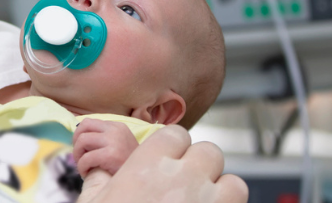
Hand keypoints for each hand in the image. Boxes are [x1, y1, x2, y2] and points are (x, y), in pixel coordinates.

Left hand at [72, 119, 138, 177]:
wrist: (142, 177)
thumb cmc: (126, 164)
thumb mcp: (118, 144)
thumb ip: (103, 137)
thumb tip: (78, 134)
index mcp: (117, 126)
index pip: (88, 122)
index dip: (79, 135)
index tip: (80, 148)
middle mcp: (115, 130)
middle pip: (83, 127)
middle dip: (76, 142)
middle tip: (79, 156)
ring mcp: (113, 141)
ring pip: (82, 141)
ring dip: (78, 155)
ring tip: (83, 165)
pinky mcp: (111, 155)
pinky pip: (86, 158)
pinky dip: (82, 167)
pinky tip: (86, 173)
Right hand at [77, 126, 247, 202]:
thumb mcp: (93, 202)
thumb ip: (98, 180)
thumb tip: (98, 169)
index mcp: (147, 166)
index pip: (176, 135)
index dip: (174, 147)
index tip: (168, 162)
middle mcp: (181, 178)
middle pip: (208, 152)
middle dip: (201, 166)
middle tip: (187, 185)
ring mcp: (205, 201)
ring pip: (233, 181)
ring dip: (221, 190)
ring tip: (203, 202)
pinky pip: (238, 202)